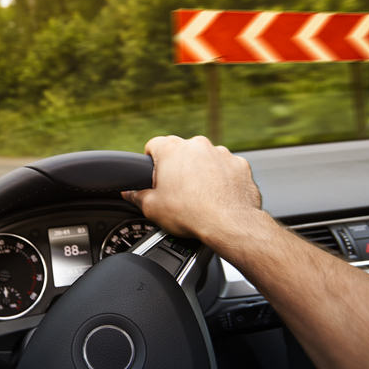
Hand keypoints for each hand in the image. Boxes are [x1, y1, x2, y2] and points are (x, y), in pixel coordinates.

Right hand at [123, 135, 264, 246]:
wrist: (229, 223)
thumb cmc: (191, 214)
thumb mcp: (151, 208)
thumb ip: (137, 196)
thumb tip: (130, 193)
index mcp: (172, 149)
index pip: (153, 146)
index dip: (151, 162)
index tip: (154, 175)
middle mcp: (197, 145)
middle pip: (181, 153)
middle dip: (177, 168)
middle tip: (176, 192)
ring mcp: (221, 153)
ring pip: (204, 159)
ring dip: (200, 172)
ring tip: (199, 197)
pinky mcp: (239, 165)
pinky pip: (225, 169)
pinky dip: (221, 179)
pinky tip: (217, 197)